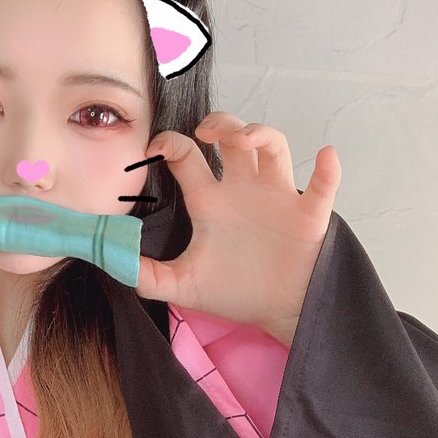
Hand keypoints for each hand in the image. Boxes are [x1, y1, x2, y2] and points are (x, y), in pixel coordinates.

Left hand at [136, 112, 341, 346]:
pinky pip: (323, 185)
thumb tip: (110, 260)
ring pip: (273, 147)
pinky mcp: (308, 214)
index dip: (171, 144)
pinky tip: (326, 156)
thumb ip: (145, 274)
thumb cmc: (233, 292)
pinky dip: (328, 170)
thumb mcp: (181, 286)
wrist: (277, 314)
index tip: (157, 146)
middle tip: (205, 132)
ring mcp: (276, 198)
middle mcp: (242, 190)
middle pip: (231, 137)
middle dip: (220, 123)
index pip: (187, 157)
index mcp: (210, 201)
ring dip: (262, 134)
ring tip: (246, 140)